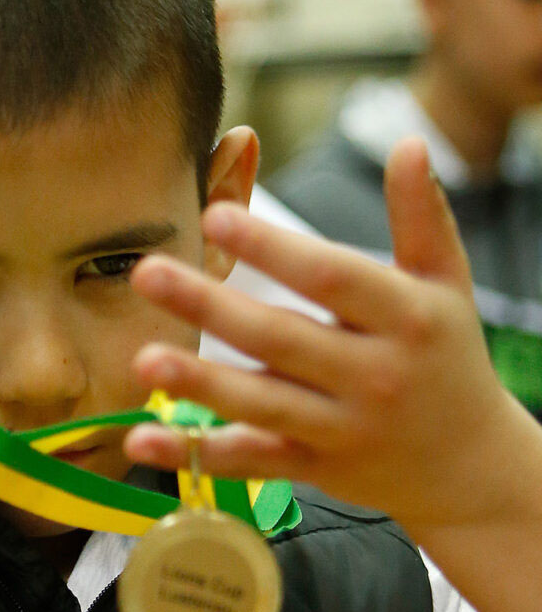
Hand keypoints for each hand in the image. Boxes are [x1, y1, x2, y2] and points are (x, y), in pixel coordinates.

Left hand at [125, 137, 523, 534]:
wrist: (470, 466)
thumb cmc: (447, 358)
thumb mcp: (447, 285)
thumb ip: (422, 217)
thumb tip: (408, 143)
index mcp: (406, 318)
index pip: (332, 278)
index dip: (273, 249)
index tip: (214, 217)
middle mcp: (373, 376)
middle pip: (280, 338)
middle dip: (211, 306)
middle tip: (146, 273)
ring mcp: (340, 429)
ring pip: (260, 403)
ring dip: (198, 384)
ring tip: (143, 358)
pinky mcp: (311, 467)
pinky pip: (247, 460)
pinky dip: (194, 454)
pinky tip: (142, 439)